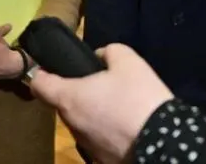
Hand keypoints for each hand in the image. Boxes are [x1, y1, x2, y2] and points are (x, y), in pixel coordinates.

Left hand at [27, 44, 172, 163]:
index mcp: (69, 98)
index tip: (52, 69)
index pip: (38, 85)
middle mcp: (72, 124)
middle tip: (97, 84)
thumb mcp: (128, 61)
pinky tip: (125, 125)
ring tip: (116, 106)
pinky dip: (106, 131)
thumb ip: (109, 51)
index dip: (42, 74)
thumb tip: (100, 56)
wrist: (167, 144)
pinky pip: (98, 140)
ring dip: (91, 114)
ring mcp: (86, 146)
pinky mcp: (102, 160)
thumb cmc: (139, 98)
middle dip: (74, 93)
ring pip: (80, 124)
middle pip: (62, 104)